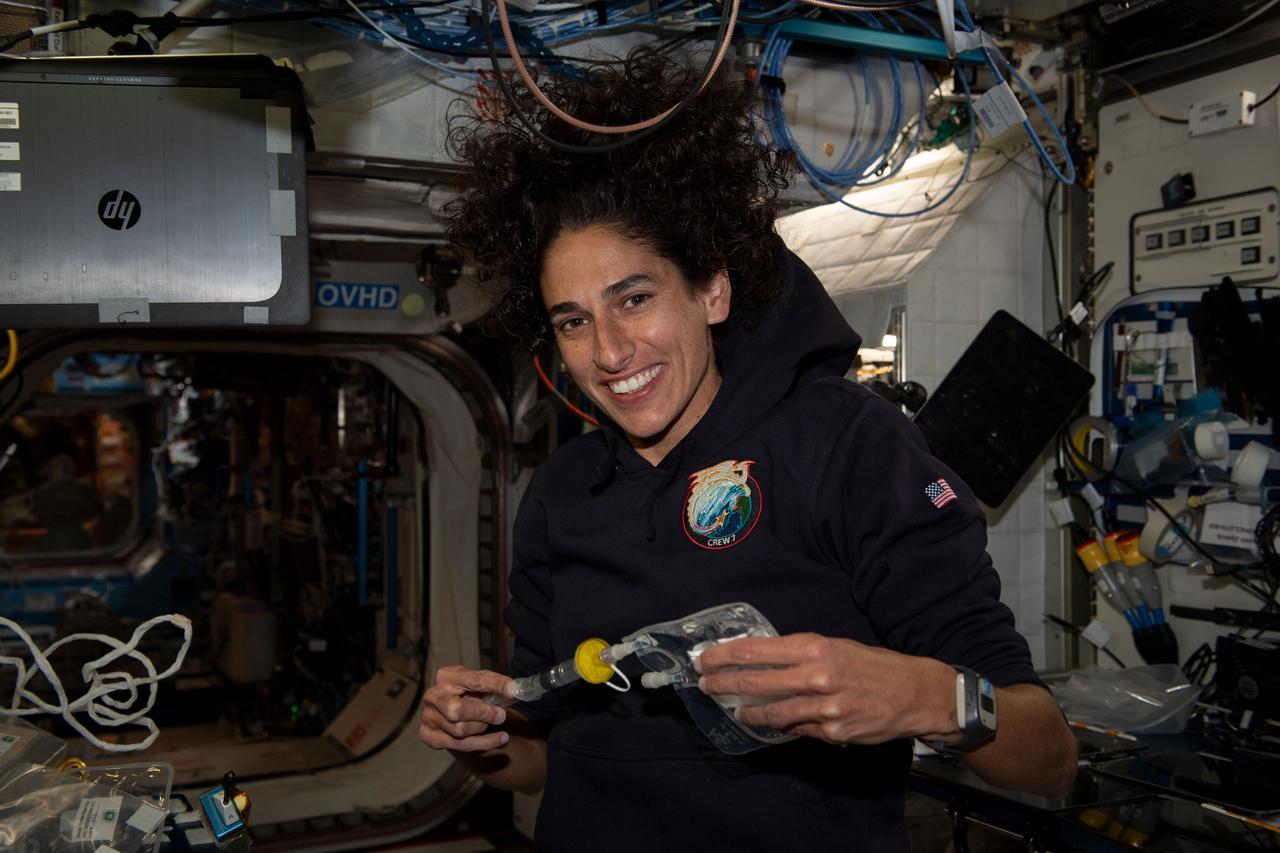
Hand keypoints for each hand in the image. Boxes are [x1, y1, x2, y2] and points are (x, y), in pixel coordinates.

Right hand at [419, 665, 515, 751]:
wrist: (453, 710)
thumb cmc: (469, 694)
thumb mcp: (481, 685)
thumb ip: (495, 686)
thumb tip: (516, 690)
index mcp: (447, 676)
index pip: (474, 680)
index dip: (496, 684)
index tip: (514, 690)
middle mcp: (433, 696)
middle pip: (457, 710)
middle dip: (483, 714)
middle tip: (501, 716)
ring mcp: (428, 717)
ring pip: (460, 730)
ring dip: (482, 728)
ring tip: (491, 722)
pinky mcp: (429, 736)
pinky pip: (460, 745)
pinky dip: (484, 743)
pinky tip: (500, 738)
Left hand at [694, 633, 957, 745]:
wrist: (916, 693)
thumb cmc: (874, 665)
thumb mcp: (837, 646)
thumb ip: (801, 655)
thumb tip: (764, 661)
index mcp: (815, 648)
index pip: (757, 650)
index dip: (725, 655)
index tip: (705, 659)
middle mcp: (816, 676)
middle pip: (756, 681)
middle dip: (724, 684)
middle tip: (705, 685)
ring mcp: (824, 708)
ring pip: (773, 713)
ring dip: (750, 713)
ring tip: (738, 712)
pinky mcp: (833, 732)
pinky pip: (798, 730)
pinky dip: (786, 727)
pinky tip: (776, 724)